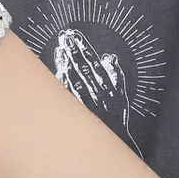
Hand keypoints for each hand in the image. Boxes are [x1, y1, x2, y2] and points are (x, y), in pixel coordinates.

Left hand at [53, 28, 141, 156]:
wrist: (111, 141)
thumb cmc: (116, 116)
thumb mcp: (122, 96)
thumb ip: (116, 75)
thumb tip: (109, 57)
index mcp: (107, 87)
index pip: (93, 64)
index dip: (84, 50)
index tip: (75, 36)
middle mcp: (95, 92)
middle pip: (81, 68)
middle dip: (72, 51)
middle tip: (65, 36)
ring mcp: (83, 100)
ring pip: (72, 78)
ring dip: (65, 62)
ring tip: (59, 47)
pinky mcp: (74, 108)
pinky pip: (66, 90)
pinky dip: (61, 77)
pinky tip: (56, 68)